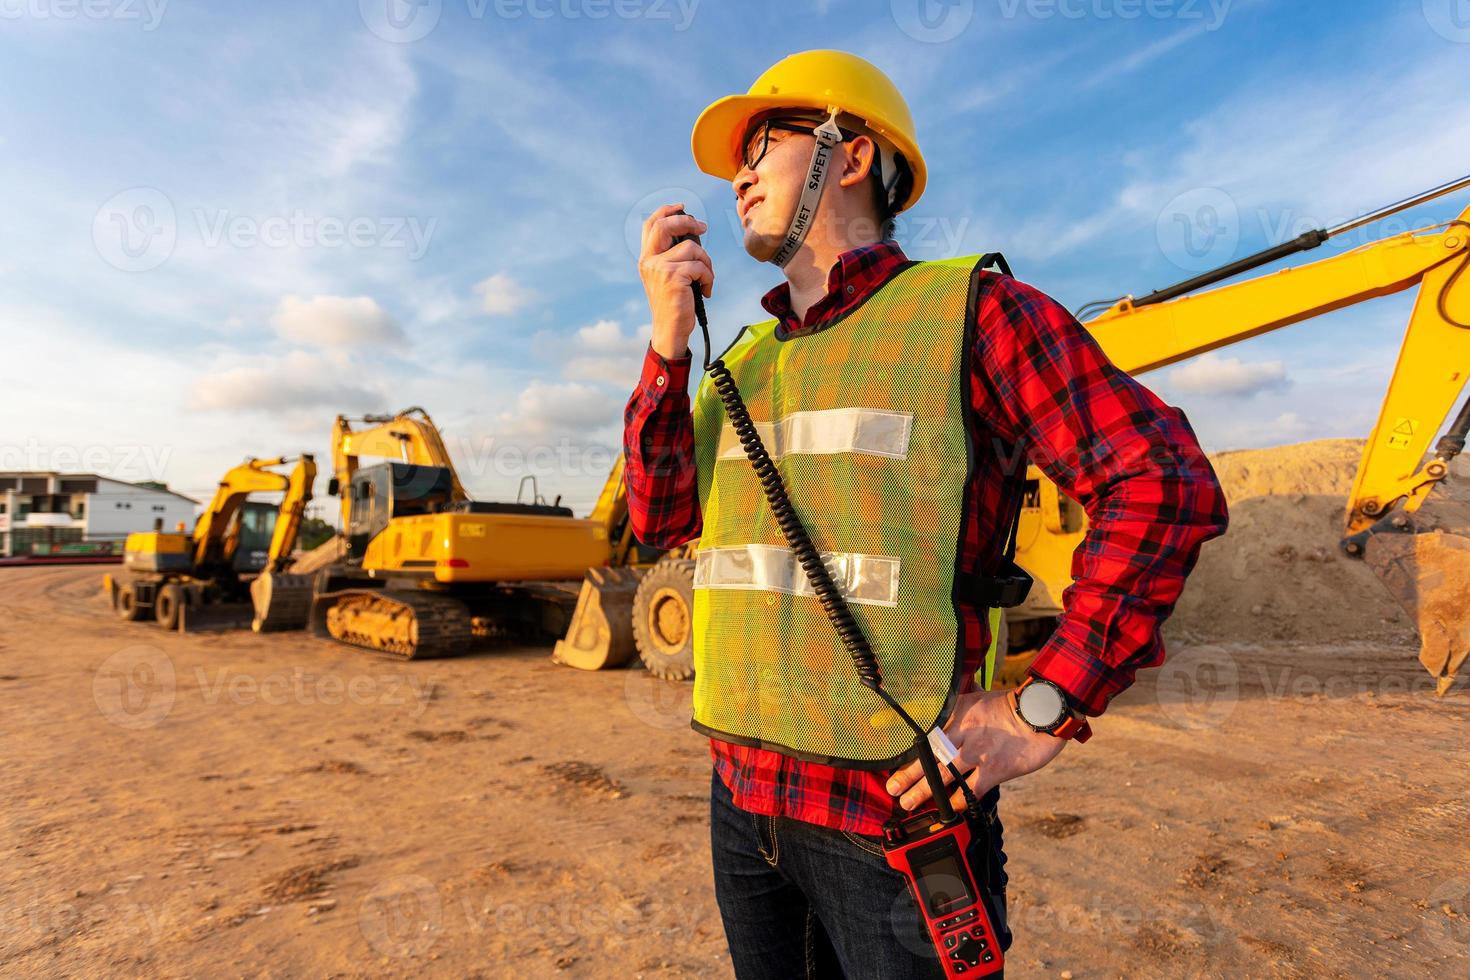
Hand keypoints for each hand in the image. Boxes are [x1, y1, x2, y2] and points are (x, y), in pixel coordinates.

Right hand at [638, 204, 713, 359]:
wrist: (670, 331)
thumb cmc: (674, 304)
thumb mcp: (669, 277)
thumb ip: (673, 256)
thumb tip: (693, 233)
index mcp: (646, 259)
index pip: (650, 225)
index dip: (666, 211)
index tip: (682, 207)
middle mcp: (649, 262)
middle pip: (665, 226)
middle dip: (687, 221)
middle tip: (703, 227)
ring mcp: (659, 269)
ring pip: (692, 248)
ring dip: (706, 263)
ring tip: (706, 279)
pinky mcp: (673, 277)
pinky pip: (700, 266)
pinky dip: (709, 278)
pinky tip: (705, 291)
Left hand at [886, 690, 1067, 812]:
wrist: (1043, 713)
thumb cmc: (1012, 706)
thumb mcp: (980, 696)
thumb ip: (960, 700)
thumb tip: (944, 694)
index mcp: (958, 711)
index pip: (925, 723)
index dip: (902, 732)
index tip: (881, 739)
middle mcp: (964, 731)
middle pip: (929, 755)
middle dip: (908, 773)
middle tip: (892, 787)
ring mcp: (978, 753)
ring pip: (944, 775)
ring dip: (924, 791)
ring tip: (907, 802)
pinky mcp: (995, 770)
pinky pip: (971, 791)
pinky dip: (957, 802)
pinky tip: (946, 811)